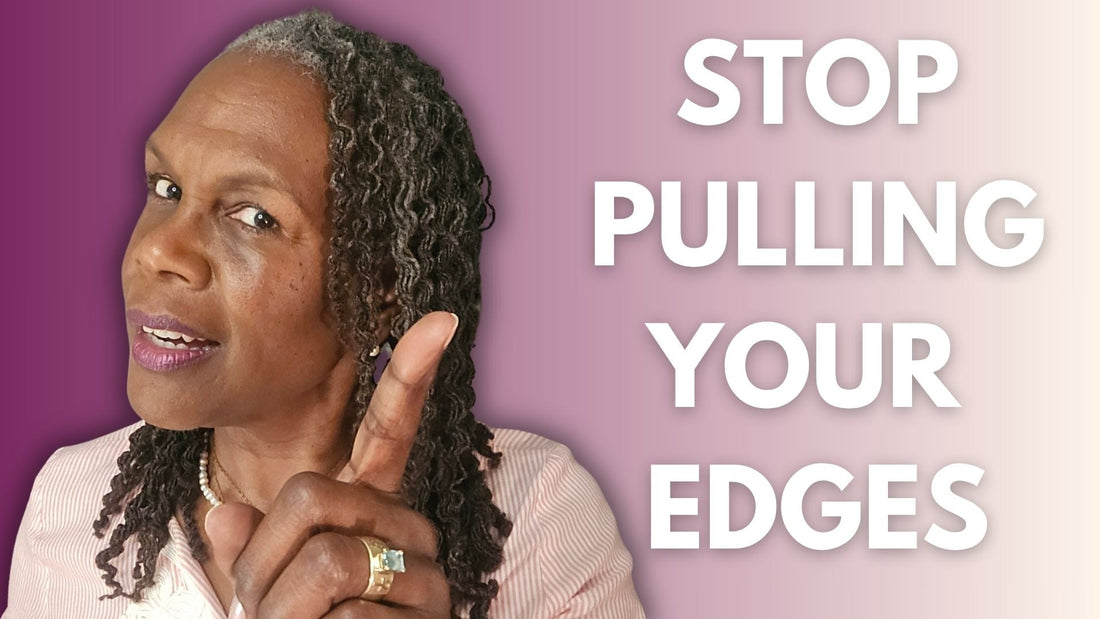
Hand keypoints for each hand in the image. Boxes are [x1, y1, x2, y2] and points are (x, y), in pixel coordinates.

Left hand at [205, 312, 458, 617]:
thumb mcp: (264, 593)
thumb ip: (250, 549)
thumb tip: (224, 518)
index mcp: (373, 514)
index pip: (391, 432)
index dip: (409, 375)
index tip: (438, 319)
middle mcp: (409, 535)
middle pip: (313, 497)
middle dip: (261, 563)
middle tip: (262, 613)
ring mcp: (427, 580)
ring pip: (326, 562)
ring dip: (281, 615)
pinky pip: (349, 618)